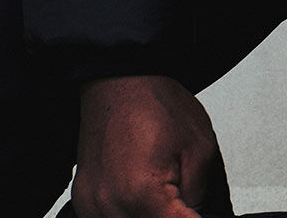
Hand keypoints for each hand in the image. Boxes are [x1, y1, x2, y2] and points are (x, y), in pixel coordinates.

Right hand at [72, 75, 229, 217]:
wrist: (121, 82)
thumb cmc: (157, 105)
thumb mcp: (199, 149)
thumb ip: (200, 195)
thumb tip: (201, 217)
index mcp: (141, 193)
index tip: (204, 213)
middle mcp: (109, 204)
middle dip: (172, 217)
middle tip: (186, 204)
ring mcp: (91, 205)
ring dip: (151, 217)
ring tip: (167, 200)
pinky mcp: (82, 200)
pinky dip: (129, 215)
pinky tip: (144, 202)